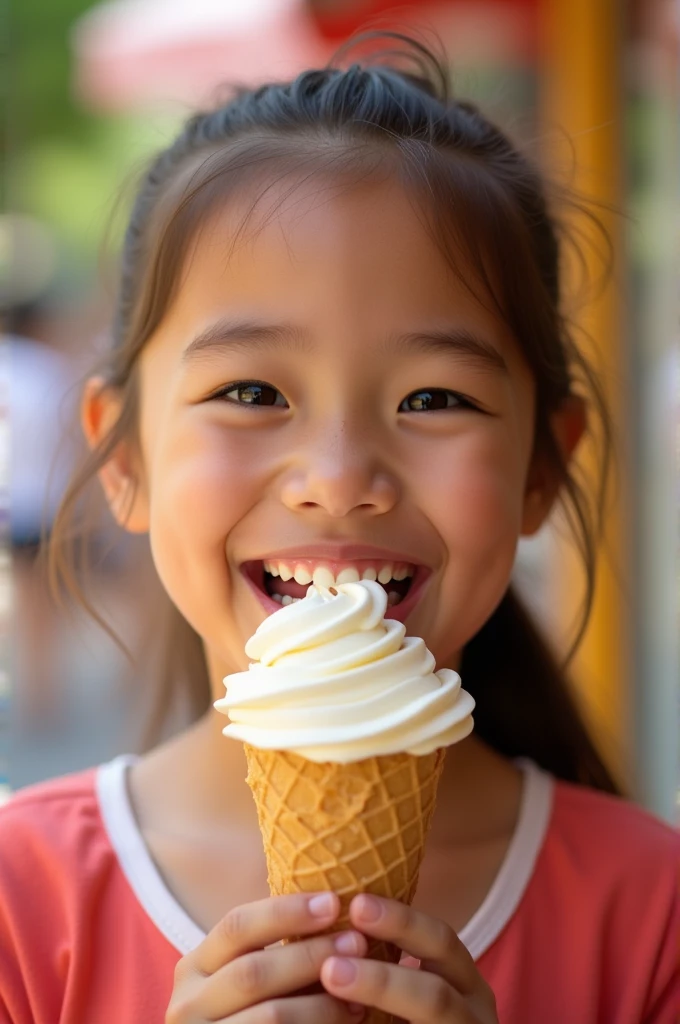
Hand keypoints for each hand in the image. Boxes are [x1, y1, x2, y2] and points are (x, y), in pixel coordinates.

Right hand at [166, 891, 367, 1022]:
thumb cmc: (251, 1013)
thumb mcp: (246, 977)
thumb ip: (275, 952)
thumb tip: (335, 908)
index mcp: (195, 967)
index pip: (236, 926)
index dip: (286, 911)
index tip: (334, 902)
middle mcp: (187, 1004)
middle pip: (253, 972)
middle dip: (311, 955)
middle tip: (358, 943)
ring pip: (270, 1017)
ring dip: (322, 1004)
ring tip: (360, 996)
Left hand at [320, 895, 498, 1023]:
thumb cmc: (409, 1014)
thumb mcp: (411, 990)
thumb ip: (382, 963)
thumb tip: (325, 927)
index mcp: (465, 986)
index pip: (441, 942)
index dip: (401, 922)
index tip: (354, 904)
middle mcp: (474, 1018)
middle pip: (437, 995)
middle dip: (383, 980)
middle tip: (331, 967)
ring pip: (432, 1020)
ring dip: (380, 1003)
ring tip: (332, 988)